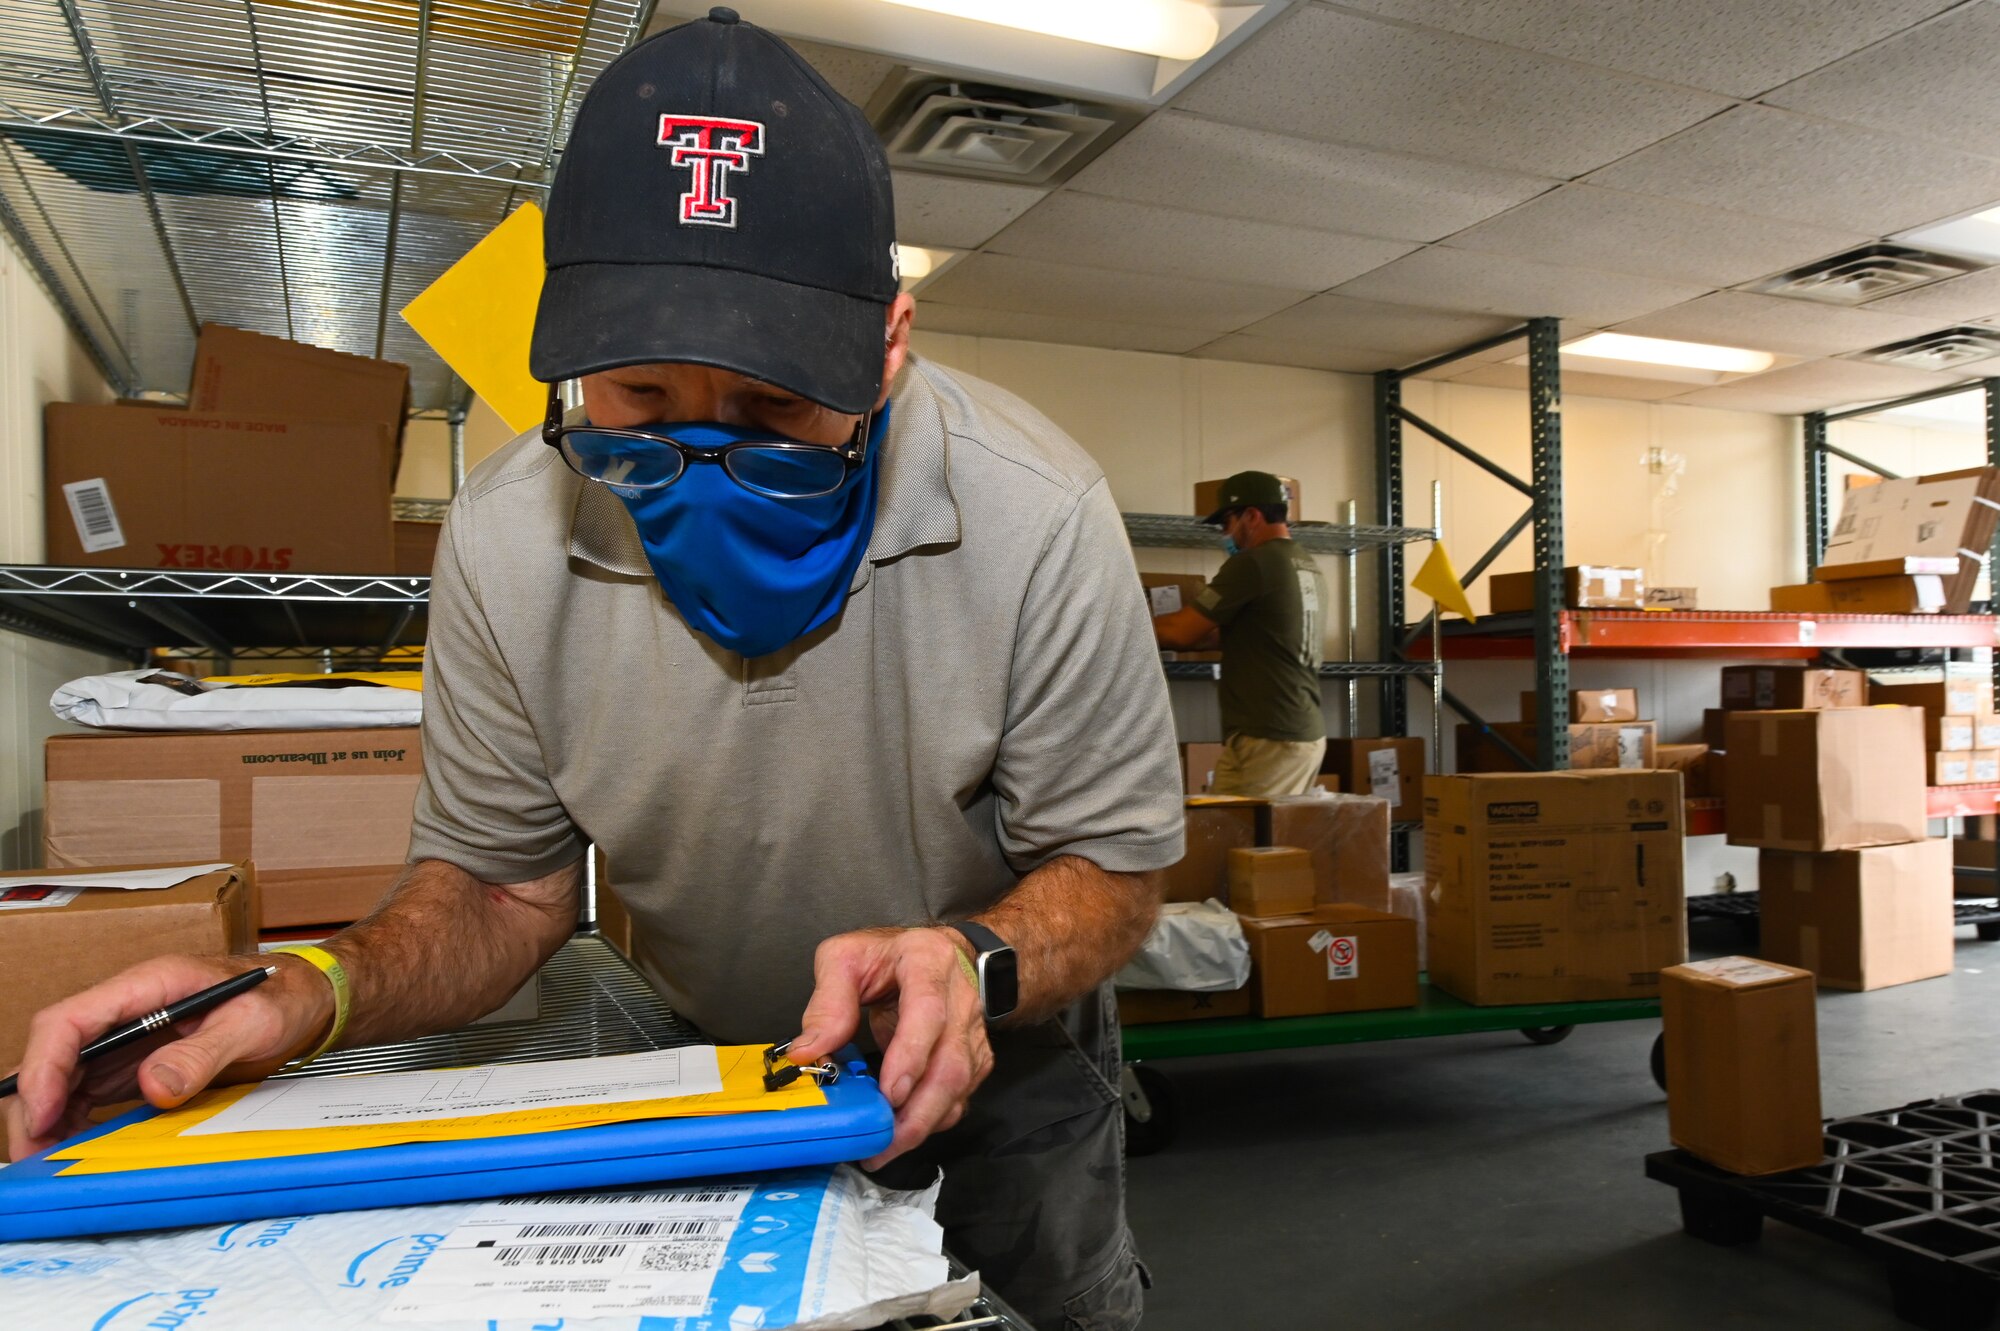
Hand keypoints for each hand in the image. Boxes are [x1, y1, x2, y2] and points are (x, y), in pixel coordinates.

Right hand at [4, 953, 334, 1160]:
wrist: (308, 1001)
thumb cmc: (284, 996)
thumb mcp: (253, 1022)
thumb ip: (205, 1052)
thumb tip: (154, 1086)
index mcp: (149, 985)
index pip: (70, 1019)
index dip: (45, 1066)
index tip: (41, 1112)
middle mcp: (129, 1010)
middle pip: (58, 1053)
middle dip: (36, 1103)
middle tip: (33, 1154)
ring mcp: (131, 1038)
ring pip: (67, 1077)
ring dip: (50, 1117)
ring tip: (44, 1161)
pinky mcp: (140, 1064)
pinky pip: (92, 1092)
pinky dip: (75, 1120)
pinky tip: (72, 1148)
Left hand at [790, 926, 993, 1170]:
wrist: (942, 952)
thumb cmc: (889, 955)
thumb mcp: (845, 958)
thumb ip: (827, 1003)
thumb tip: (808, 1053)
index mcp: (928, 963)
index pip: (929, 1012)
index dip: (911, 1055)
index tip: (889, 1092)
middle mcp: (960, 999)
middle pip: (952, 1064)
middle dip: (918, 1112)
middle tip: (881, 1142)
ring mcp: (972, 1031)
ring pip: (960, 1087)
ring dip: (923, 1123)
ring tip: (884, 1147)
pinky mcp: (974, 1057)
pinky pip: (960, 1097)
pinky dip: (932, 1121)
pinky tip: (903, 1133)